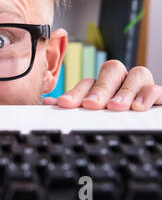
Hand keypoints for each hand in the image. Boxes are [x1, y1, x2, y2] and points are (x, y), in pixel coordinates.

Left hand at [43, 60, 161, 110]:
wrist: (146, 128)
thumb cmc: (113, 120)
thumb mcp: (91, 115)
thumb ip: (73, 107)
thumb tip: (48, 103)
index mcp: (103, 86)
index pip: (88, 82)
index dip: (75, 92)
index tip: (64, 104)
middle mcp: (122, 81)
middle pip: (112, 70)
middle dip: (101, 88)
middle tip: (92, 105)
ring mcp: (142, 86)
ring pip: (137, 73)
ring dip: (125, 91)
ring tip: (116, 107)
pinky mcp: (159, 96)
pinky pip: (157, 88)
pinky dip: (148, 95)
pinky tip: (139, 107)